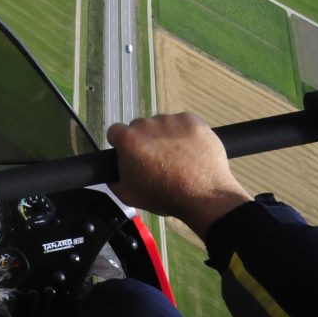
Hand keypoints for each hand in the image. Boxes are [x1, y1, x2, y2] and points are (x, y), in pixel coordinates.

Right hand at [107, 113, 251, 238]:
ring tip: (179, 158)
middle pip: (140, 127)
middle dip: (146, 141)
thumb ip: (113, 178)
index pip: (115, 132)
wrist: (205, 196)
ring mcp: (171, 119)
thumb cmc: (164, 196)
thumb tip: (112, 170)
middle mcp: (147, 123)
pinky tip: (192, 150)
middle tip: (158, 161)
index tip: (133, 157)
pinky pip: (183, 123)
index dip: (122, 145)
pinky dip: (186, 133)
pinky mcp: (192, 120)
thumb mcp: (128, 195)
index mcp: (128, 139)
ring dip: (166, 136)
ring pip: (163, 125)